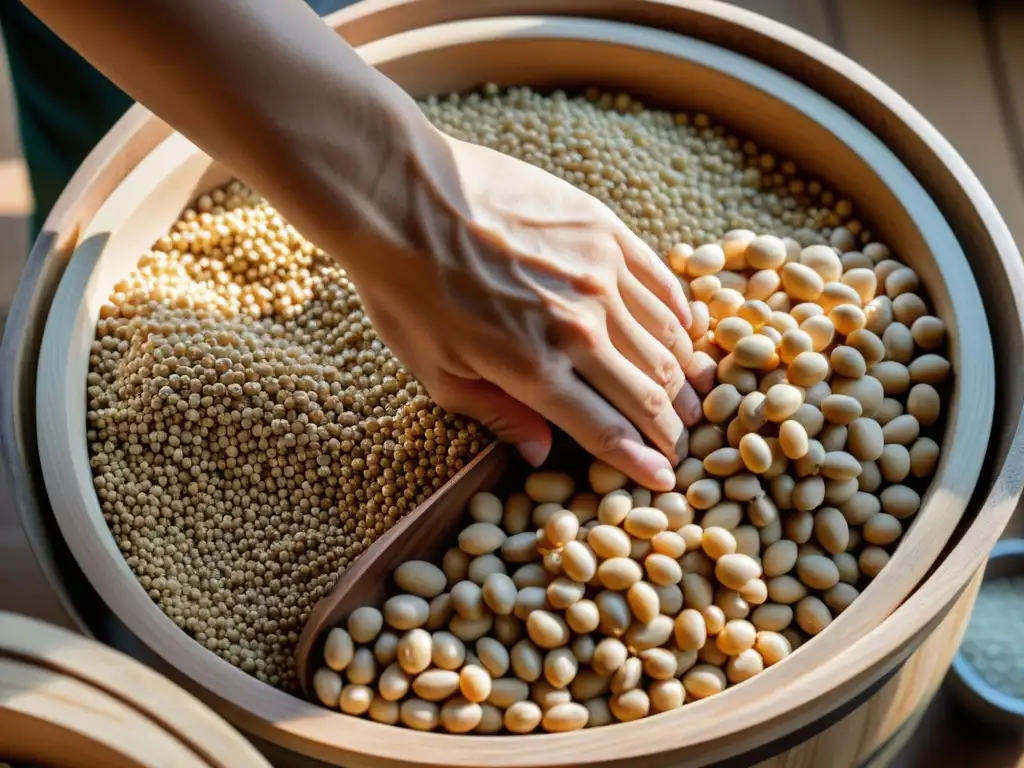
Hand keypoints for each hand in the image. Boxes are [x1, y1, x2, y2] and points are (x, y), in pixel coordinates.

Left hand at [343, 133, 702, 490]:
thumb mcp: (435, 370)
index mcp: (534, 370)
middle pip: (649, 390)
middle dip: (674, 425)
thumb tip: (539, 455)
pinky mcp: (605, 230)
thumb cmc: (405, 288)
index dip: (643, 460)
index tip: (664, 478)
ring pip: (665, 339)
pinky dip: (680, 314)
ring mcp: (599, 274)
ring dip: (684, 375)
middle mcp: (579, 327)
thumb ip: (495, 415)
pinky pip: (662, 282)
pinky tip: (687, 331)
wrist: (400, 195)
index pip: (608, 429)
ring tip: (692, 394)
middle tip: (683, 440)